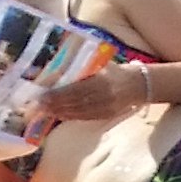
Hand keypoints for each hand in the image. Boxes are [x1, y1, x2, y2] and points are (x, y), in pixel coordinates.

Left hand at [28, 61, 151, 127]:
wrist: (140, 84)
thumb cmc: (118, 70)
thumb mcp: (103, 63)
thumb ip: (86, 66)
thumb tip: (62, 65)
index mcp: (102, 80)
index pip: (76, 89)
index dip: (60, 94)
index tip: (45, 94)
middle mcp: (104, 95)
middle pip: (75, 102)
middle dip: (56, 104)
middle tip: (40, 105)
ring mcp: (106, 107)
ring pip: (79, 111)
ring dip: (61, 112)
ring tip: (47, 111)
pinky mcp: (107, 115)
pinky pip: (86, 117)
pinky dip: (72, 117)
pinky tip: (61, 116)